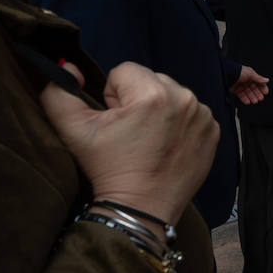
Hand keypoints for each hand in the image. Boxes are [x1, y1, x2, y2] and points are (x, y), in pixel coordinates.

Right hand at [39, 61, 217, 224]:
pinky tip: (167, 145)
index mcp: (152, 93)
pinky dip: (180, 124)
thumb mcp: (73, 130)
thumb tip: (67, 65)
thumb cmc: (109, 169)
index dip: (113, 96)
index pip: (125, 71)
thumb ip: (59, 91)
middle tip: (131, 133)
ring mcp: (202, 116)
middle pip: (151, 80)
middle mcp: (184, 98)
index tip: (116, 121)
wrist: (141, 208)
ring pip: (172, 95)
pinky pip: (192, 113)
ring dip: (160, 110)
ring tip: (149, 140)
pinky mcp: (213, 131)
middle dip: (137, 100)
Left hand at [230, 64, 269, 104]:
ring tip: (255, 101)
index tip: (265, 92)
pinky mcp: (235, 90)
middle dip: (258, 94)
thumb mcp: (250, 73)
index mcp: (250, 76)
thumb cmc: (237, 71)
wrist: (225, 73)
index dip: (262, 87)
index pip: (259, 82)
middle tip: (260, 98)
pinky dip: (245, 99)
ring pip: (248, 93)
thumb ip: (259, 78)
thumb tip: (266, 80)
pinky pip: (241, 96)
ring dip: (252, 97)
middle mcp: (246, 81)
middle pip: (254, 89)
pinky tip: (248, 101)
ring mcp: (240, 86)